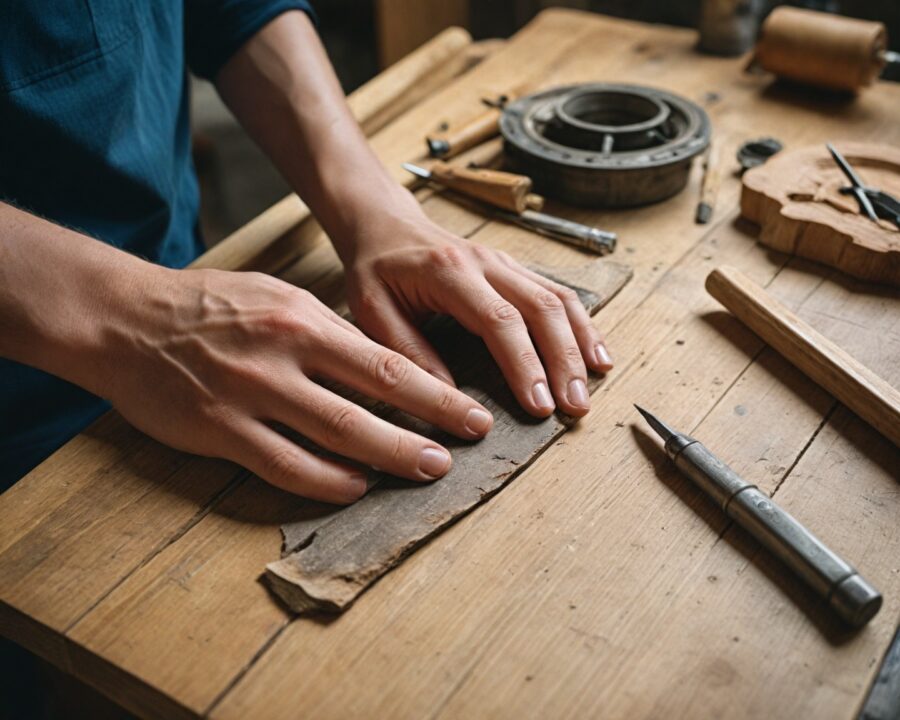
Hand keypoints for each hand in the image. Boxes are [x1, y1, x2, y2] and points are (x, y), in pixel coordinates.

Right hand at [92, 266, 493, 503]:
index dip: (436, 392)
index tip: (470, 412)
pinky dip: (326, 481)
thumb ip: (327, 331)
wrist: (127, 319)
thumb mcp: (277, 297)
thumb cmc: (210, 305)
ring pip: (335, 437)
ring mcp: (251, 396)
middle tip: (466, 446)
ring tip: (426, 469)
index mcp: (303, 320)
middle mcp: (283, 356)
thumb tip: (380, 364)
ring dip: (388, 458)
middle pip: (372, 401)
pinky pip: (284, 465)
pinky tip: (356, 486)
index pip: (386, 362)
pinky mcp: (220, 430)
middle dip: (429, 427)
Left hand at [342, 204, 613, 418]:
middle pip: (541, 309)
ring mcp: (505, 262)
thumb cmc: (375, 268)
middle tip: (574, 408)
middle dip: (564, 362)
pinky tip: (595, 355)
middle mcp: (485, 262)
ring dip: (580, 345)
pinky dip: (581, 326)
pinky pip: (558, 294)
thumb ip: (407, 352)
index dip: (525, 364)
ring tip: (590, 389)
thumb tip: (449, 400)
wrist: (384, 224)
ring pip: (558, 299)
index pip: (499, 320)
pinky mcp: (514, 269)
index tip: (539, 405)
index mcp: (449, 272)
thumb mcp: (372, 311)